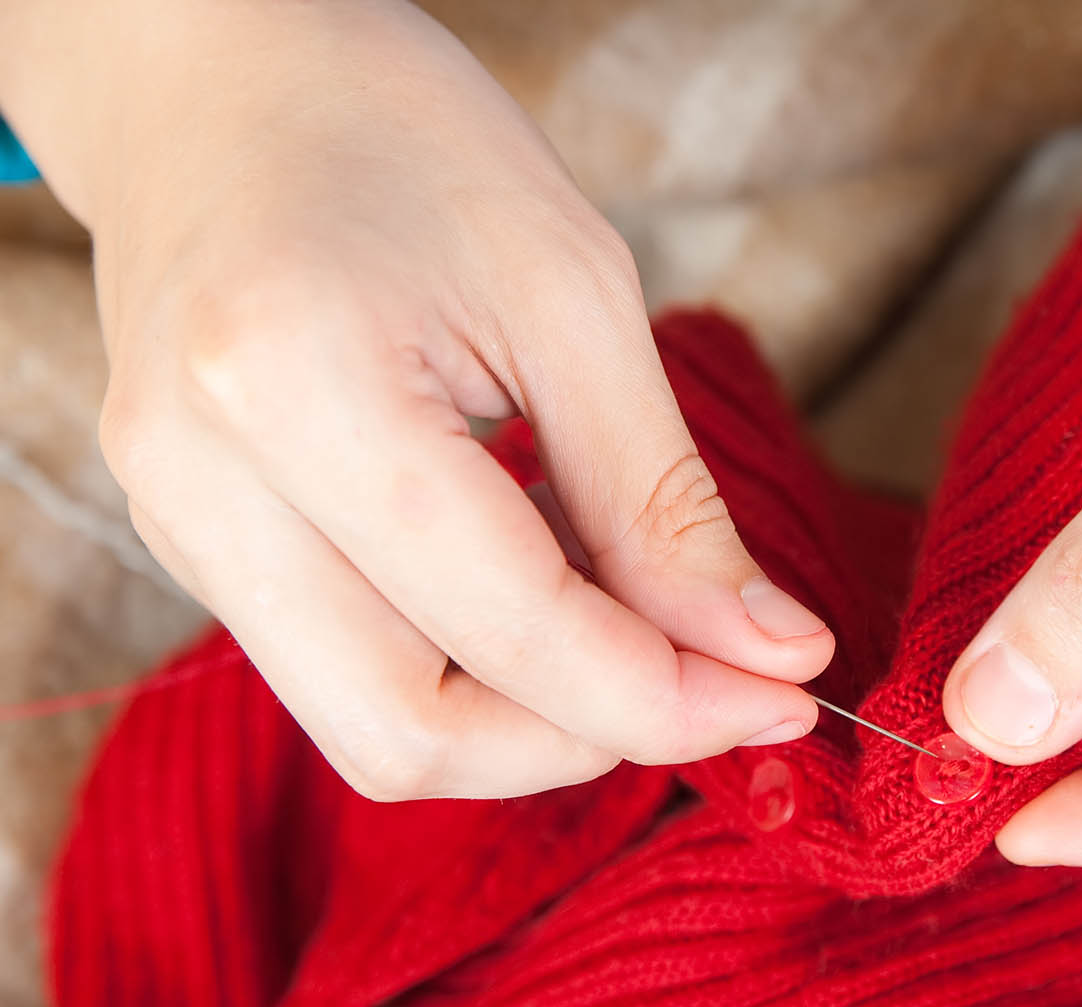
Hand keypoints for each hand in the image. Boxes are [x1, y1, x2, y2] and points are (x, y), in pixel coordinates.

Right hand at [25, 0, 832, 798]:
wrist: (220, 77)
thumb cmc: (403, 138)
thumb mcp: (572, 293)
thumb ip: (661, 499)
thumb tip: (771, 651)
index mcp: (293, 386)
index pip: (510, 630)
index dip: (668, 694)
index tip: (787, 693)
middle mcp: (201, 485)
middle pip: (411, 737)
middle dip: (592, 739)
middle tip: (724, 685)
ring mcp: (177, 526)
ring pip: (374, 730)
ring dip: (536, 718)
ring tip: (645, 625)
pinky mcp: (193, 544)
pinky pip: (348, 671)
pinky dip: (476, 669)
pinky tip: (556, 594)